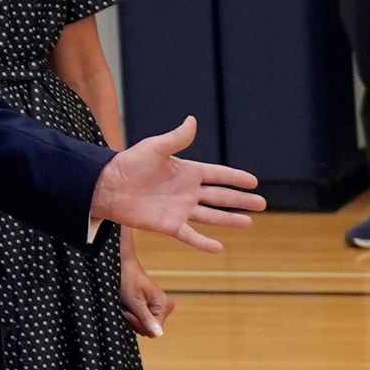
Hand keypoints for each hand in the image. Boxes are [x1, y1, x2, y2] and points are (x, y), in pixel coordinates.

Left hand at [86, 116, 263, 253]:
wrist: (107, 186)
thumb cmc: (129, 164)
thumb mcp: (155, 148)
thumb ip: (177, 139)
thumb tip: (193, 121)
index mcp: (187, 171)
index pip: (218, 175)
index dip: (236, 178)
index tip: (254, 181)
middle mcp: (187, 191)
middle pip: (220, 196)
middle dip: (241, 200)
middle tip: (262, 204)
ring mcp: (180, 209)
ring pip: (211, 216)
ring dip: (229, 220)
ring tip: (248, 223)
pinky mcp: (168, 225)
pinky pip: (190, 235)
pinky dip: (204, 243)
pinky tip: (219, 248)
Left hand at [118, 245, 171, 339]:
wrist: (124, 267)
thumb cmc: (128, 280)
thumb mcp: (134, 302)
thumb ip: (146, 319)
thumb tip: (158, 334)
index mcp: (164, 305)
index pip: (152, 331)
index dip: (138, 324)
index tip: (129, 311)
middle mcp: (165, 307)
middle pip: (149, 329)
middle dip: (135, 321)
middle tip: (128, 307)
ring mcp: (160, 307)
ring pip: (144, 326)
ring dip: (133, 317)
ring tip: (128, 304)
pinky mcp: (153, 307)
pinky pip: (143, 320)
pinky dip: (133, 314)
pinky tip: (130, 304)